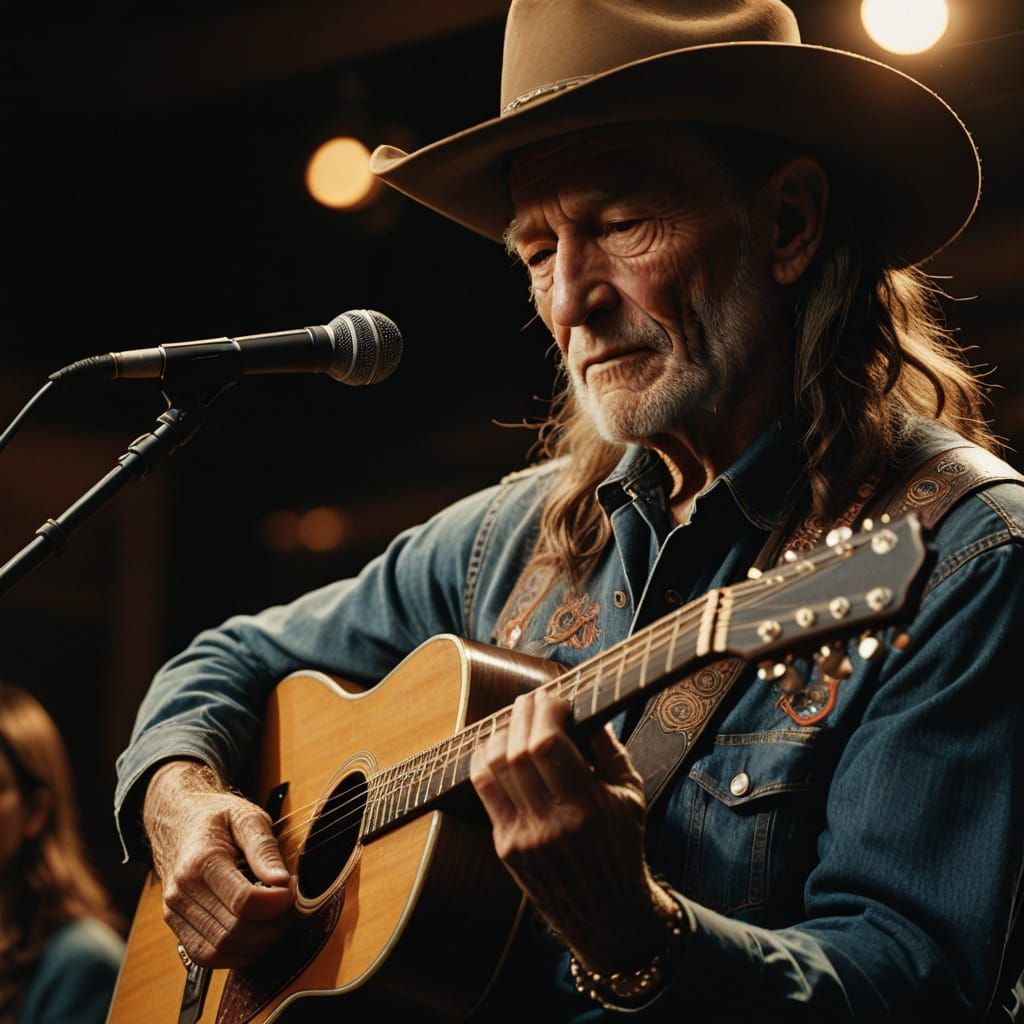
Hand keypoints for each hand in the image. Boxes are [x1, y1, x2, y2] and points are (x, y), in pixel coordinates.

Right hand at [142, 759, 294, 967]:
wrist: (177, 820)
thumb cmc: (216, 817)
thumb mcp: (246, 817)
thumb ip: (264, 848)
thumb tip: (282, 880)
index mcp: (202, 861)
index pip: (244, 901)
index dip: (277, 903)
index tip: (293, 889)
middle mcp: (182, 892)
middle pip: (233, 931)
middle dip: (271, 927)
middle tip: (290, 907)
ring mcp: (174, 912)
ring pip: (219, 951)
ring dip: (256, 945)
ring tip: (276, 921)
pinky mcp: (176, 926)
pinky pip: (206, 956)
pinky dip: (235, 954)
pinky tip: (255, 934)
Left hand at [469, 689, 676, 972]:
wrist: (607, 914)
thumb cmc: (623, 846)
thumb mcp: (632, 795)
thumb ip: (609, 749)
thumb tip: (585, 706)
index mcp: (589, 808)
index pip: (549, 745)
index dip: (545, 712)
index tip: (555, 698)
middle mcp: (552, 824)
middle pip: (518, 751)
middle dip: (522, 714)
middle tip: (532, 699)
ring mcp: (524, 838)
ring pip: (494, 768)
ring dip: (501, 734)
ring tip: (516, 721)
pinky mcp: (506, 849)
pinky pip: (485, 792)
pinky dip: (485, 761)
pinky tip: (496, 748)